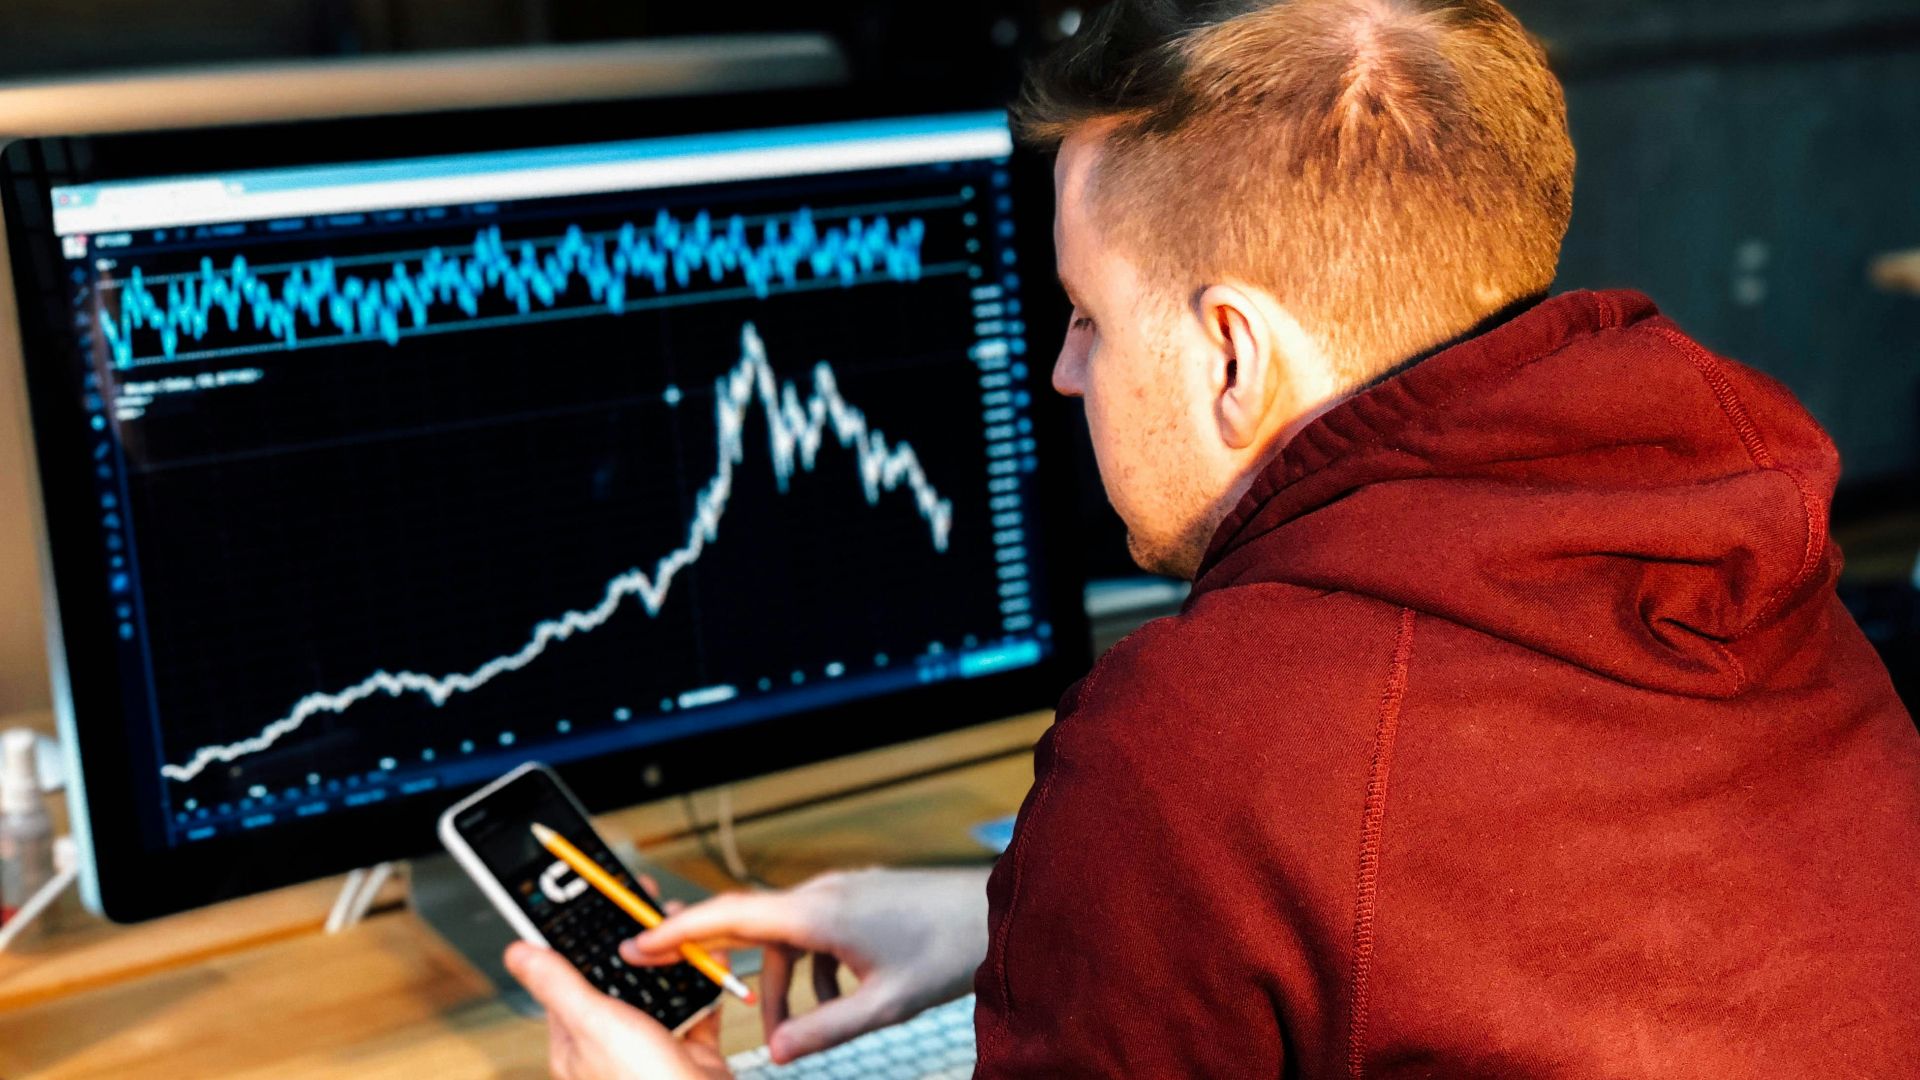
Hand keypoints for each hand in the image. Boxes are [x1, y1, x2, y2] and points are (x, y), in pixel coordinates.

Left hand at [506, 893, 731, 1079]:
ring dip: (672, 956)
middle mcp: (613, 1042)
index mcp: (577, 1040)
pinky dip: (706, 981)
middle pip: (619, 976)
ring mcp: (653, 1045)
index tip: (593, 904)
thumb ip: (559, 985)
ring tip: (681, 928)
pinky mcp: (690, 1049)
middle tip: (646, 907)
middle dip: (635, 941)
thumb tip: (517, 953)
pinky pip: (697, 1005)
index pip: (570, 977)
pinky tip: (710, 961)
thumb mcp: (595, 1024)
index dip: (581, 938)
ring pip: (659, 987)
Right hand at [621, 868, 988, 1064]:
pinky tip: (842, 999)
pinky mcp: (861, 897)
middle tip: (697, 994)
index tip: (638, 944)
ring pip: (789, 937)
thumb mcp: (882, 1005)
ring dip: (784, 983)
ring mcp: (843, 891)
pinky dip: (814, 968)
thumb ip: (824, 1030)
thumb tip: (774, 1053)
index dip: (680, 931)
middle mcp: (824, 893)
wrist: (1000, 911)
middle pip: (754, 929)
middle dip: (728, 965)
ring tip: (797, 1031)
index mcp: (819, 913)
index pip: (732, 917)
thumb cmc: (948, 949)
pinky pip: (817, 931)